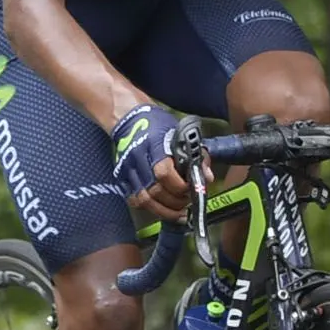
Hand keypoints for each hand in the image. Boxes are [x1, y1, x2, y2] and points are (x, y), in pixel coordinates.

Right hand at [112, 106, 192, 222]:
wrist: (129, 118)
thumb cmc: (158, 124)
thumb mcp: (180, 133)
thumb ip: (196, 155)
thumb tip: (207, 178)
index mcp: (153, 144)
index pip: (164, 172)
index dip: (179, 186)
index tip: (191, 189)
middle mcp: (137, 158)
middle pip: (154, 191)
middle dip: (175, 201)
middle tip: (187, 201)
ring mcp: (127, 170)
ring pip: (144, 200)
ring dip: (164, 210)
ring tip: (179, 211)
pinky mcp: (122, 177)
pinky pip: (134, 200)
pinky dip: (150, 208)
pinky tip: (163, 209)